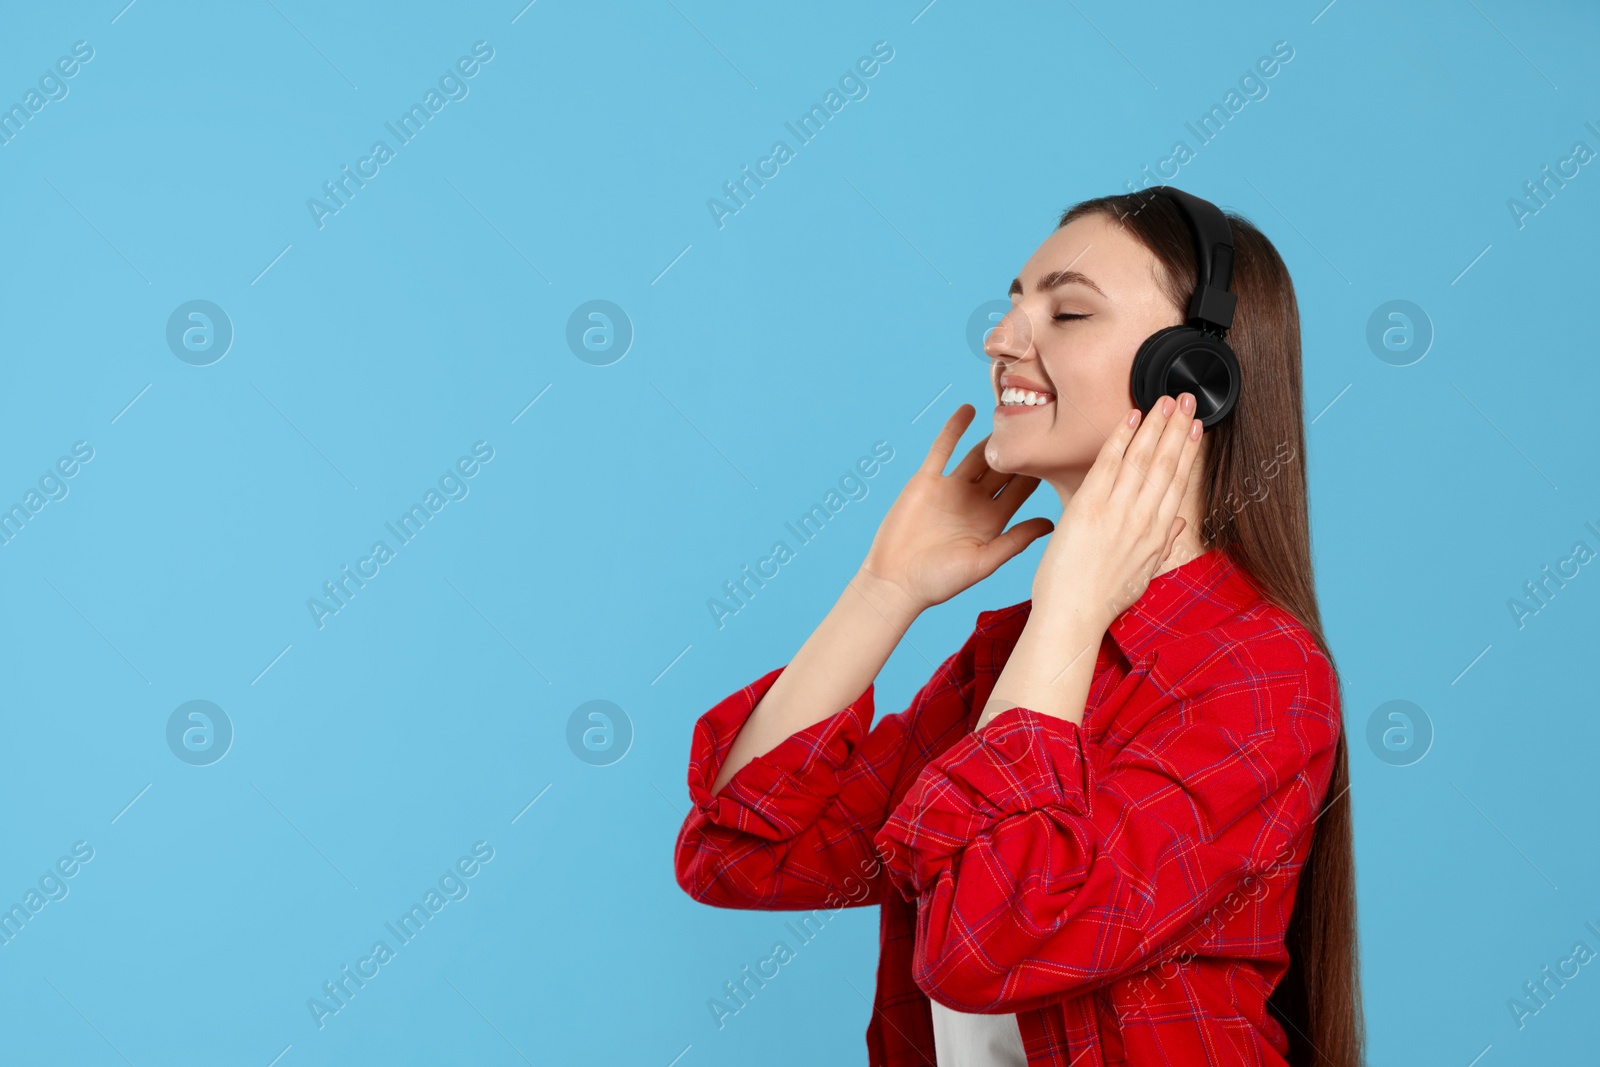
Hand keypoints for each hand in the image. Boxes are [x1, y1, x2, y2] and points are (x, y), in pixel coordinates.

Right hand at [859, 404, 1054, 613]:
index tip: (1058, 451)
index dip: (1038, 472)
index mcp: (992, 522)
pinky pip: (942, 449)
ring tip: (1011, 415)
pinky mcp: (926, 481)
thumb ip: (1015, 540)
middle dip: (1019, 450)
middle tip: (1039, 423)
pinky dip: (954, 429)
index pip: (1021, 490)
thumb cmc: (940, 581)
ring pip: (976, 456)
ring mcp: (950, 489)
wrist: (896, 581)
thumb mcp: (984, 562)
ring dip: (991, 438)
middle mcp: (974, 502)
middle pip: (1003, 469)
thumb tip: (1051, 523)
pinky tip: (969, 409)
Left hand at [1030, 392, 1203, 627]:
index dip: (1189, 450)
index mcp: (1158, 534)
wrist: (1073, 615)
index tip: (1196, 427)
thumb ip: (1163, 545)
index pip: (1178, 482)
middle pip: (1167, 463)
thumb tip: (1181, 523)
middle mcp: (1144, 518)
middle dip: (1179, 427)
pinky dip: (1122, 437)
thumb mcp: (1143, 574)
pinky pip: (1109, 462)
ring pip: (1143, 457)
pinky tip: (1132, 417)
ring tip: (1166, 400)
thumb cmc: (1102, 599)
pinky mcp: (1089, 506)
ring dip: (1156, 424)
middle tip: (1187, 400)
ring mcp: (1118, 511)